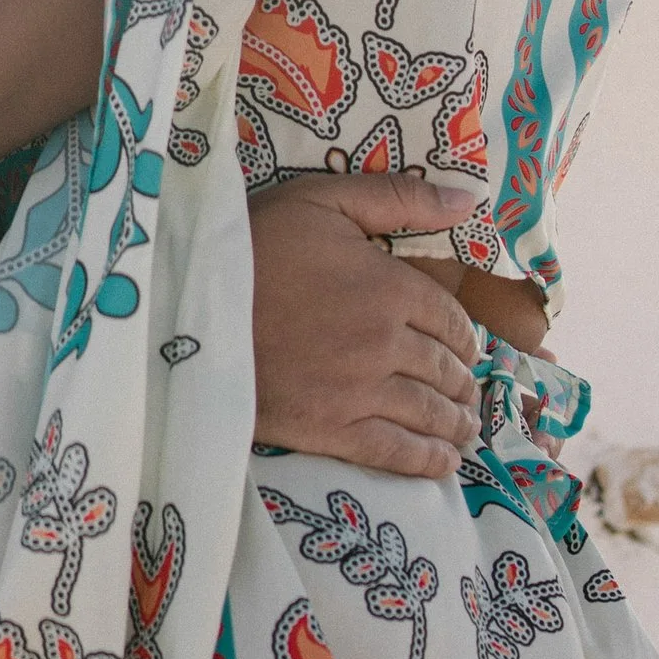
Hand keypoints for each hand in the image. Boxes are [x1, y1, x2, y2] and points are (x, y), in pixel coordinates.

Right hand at [247, 171, 482, 482]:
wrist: (189, 303)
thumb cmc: (256, 245)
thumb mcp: (324, 201)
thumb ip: (399, 196)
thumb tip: (469, 197)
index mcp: (391, 288)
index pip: (453, 321)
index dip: (465, 338)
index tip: (466, 348)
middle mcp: (386, 343)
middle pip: (445, 370)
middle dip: (462, 383)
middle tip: (468, 393)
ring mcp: (360, 392)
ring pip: (429, 413)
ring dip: (456, 424)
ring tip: (465, 428)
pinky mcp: (330, 430)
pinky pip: (396, 452)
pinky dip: (428, 460)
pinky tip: (444, 462)